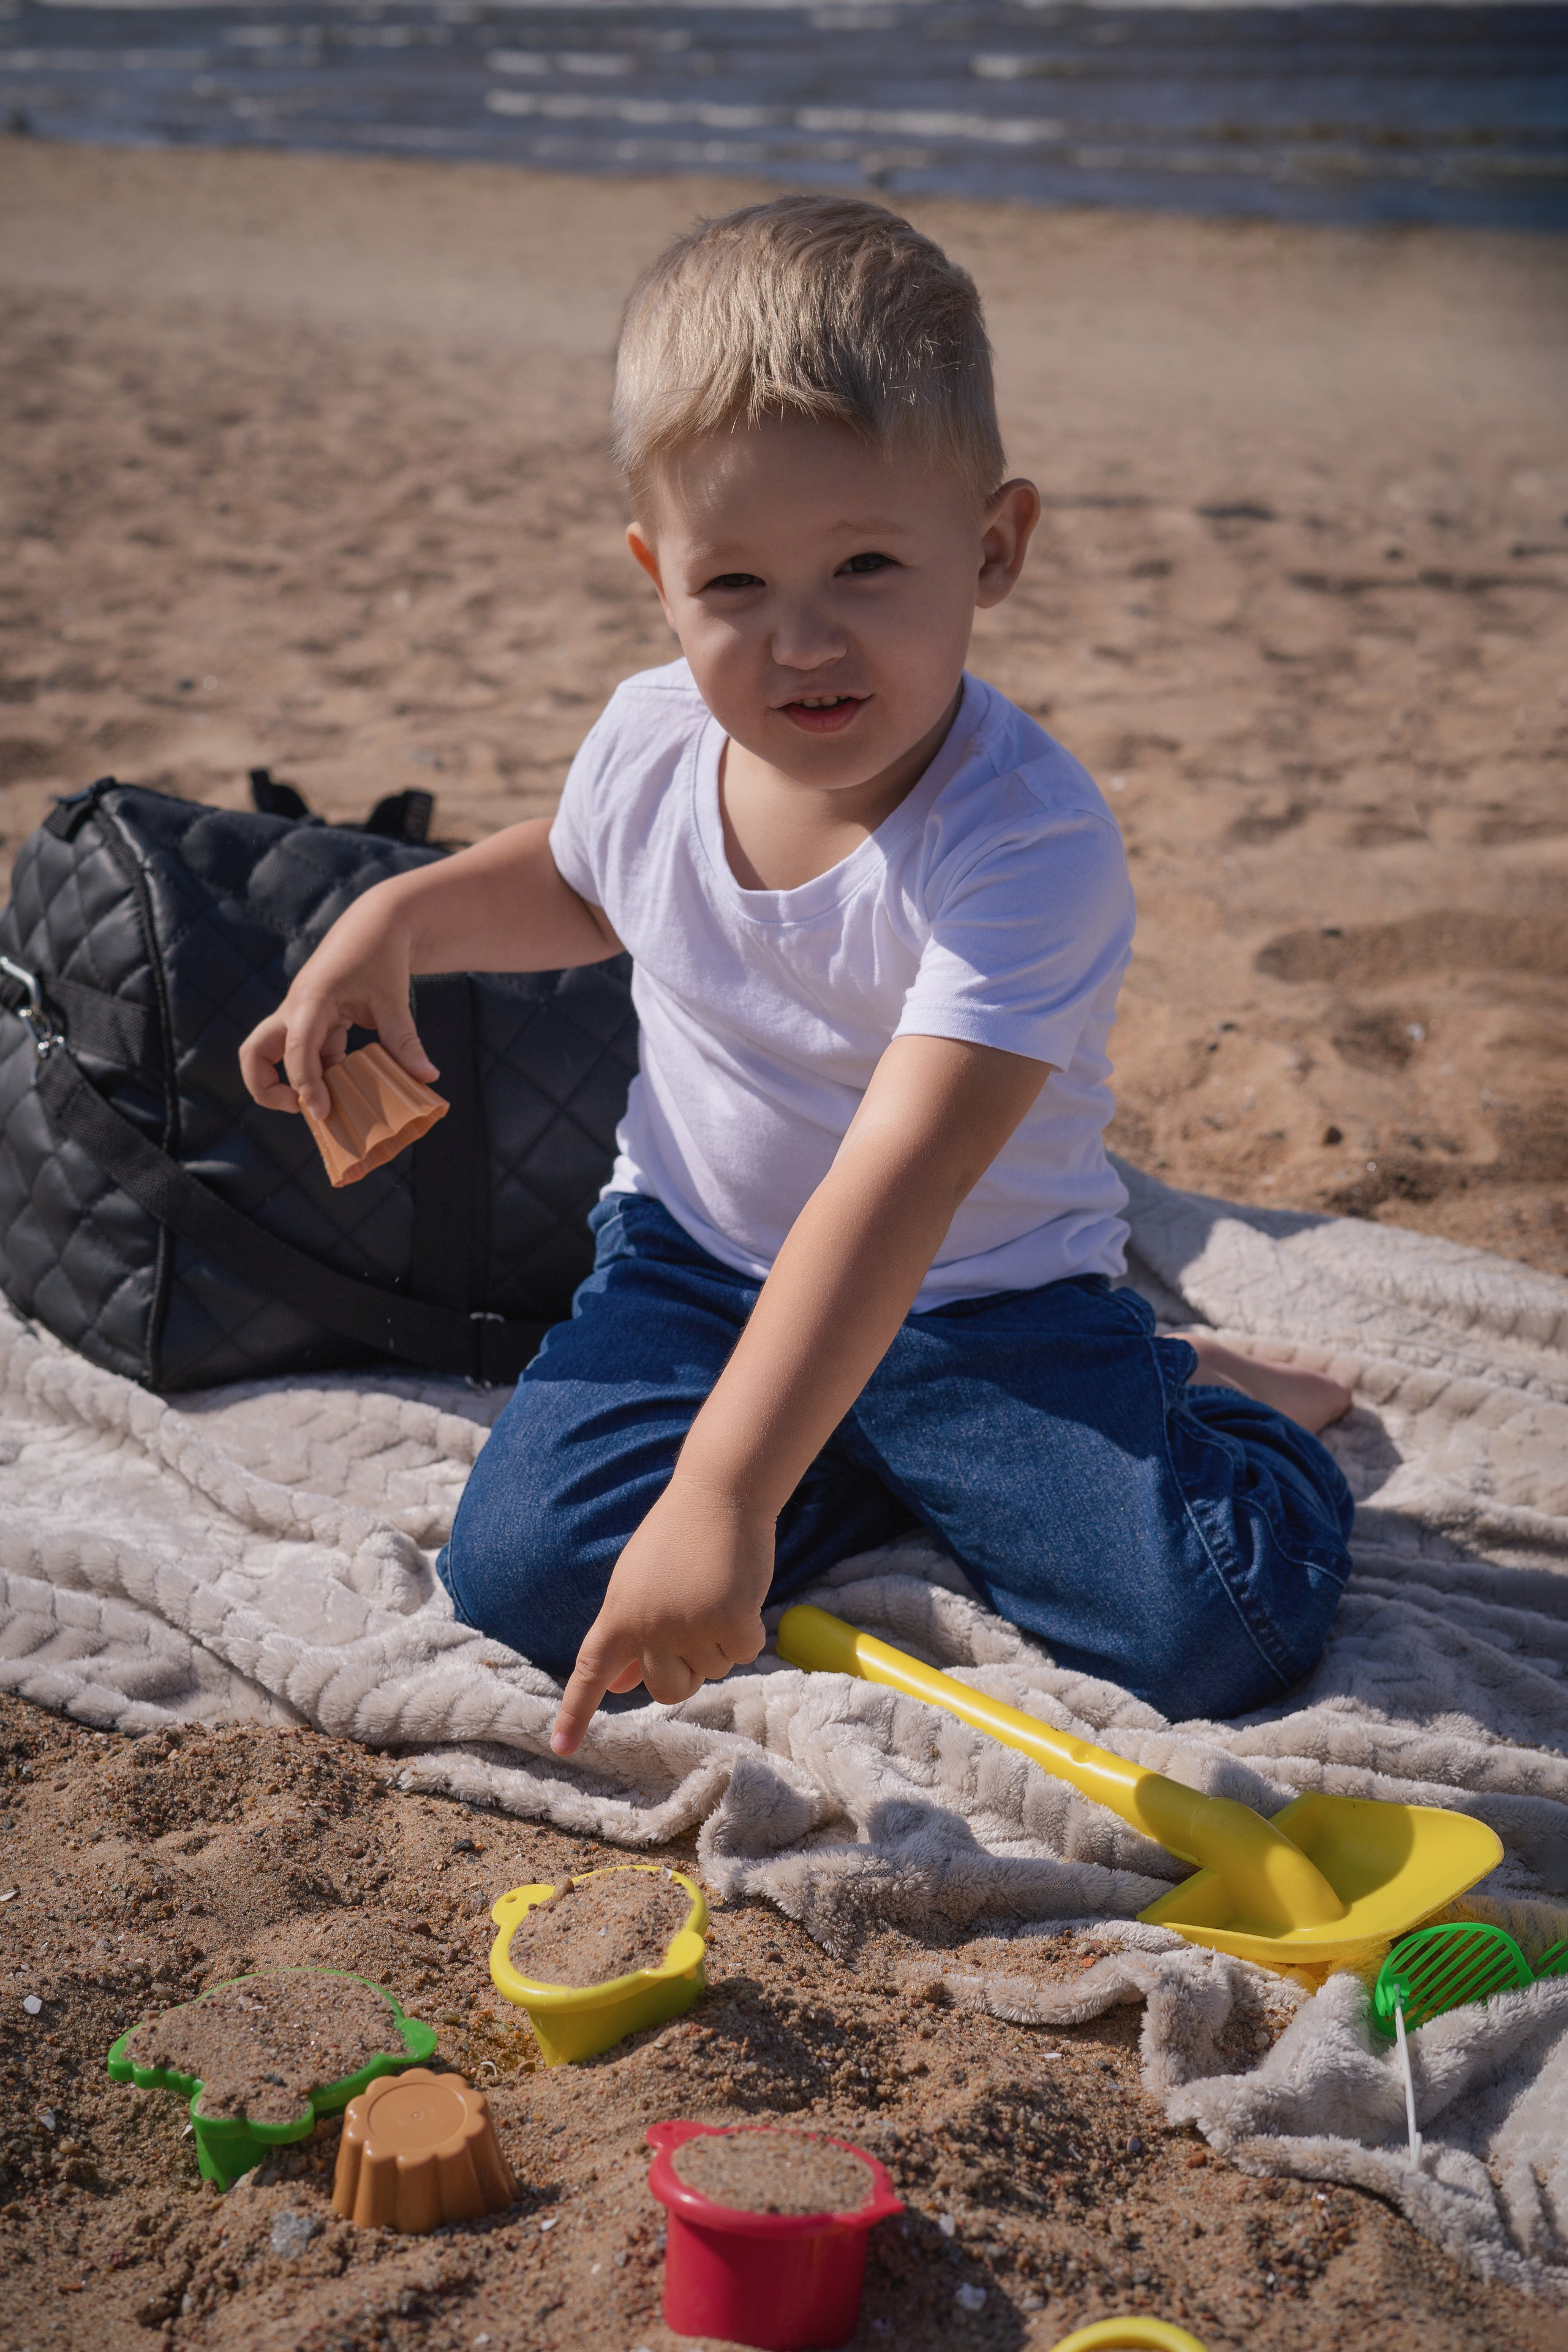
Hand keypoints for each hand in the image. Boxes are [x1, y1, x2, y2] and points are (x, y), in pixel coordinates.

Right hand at [237, 885, 437, 1121]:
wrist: (376, 923)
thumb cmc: (381, 955)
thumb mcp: (393, 999)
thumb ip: (404, 1040)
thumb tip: (428, 1077)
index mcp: (311, 1000)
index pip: (296, 1048)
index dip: (306, 1084)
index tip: (320, 1113)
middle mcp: (296, 1010)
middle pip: (255, 1052)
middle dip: (265, 1086)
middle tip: (299, 1109)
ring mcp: (301, 1016)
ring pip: (276, 1054)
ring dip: (295, 1083)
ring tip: (329, 1109)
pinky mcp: (315, 1022)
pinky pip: (307, 1054)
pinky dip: (321, 1075)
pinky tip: (348, 1091)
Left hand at [551, 1475, 773, 1755]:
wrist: (719, 1493)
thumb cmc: (679, 1538)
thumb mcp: (639, 1586)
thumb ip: (628, 1635)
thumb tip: (618, 1685)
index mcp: (619, 1614)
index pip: (590, 1670)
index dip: (576, 1711)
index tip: (560, 1748)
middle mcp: (649, 1626)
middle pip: (668, 1690)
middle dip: (686, 1671)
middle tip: (696, 1626)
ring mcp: (689, 1625)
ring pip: (712, 1670)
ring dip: (720, 1640)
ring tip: (714, 1589)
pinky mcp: (730, 1620)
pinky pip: (743, 1653)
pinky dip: (747, 1629)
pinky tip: (739, 1591)